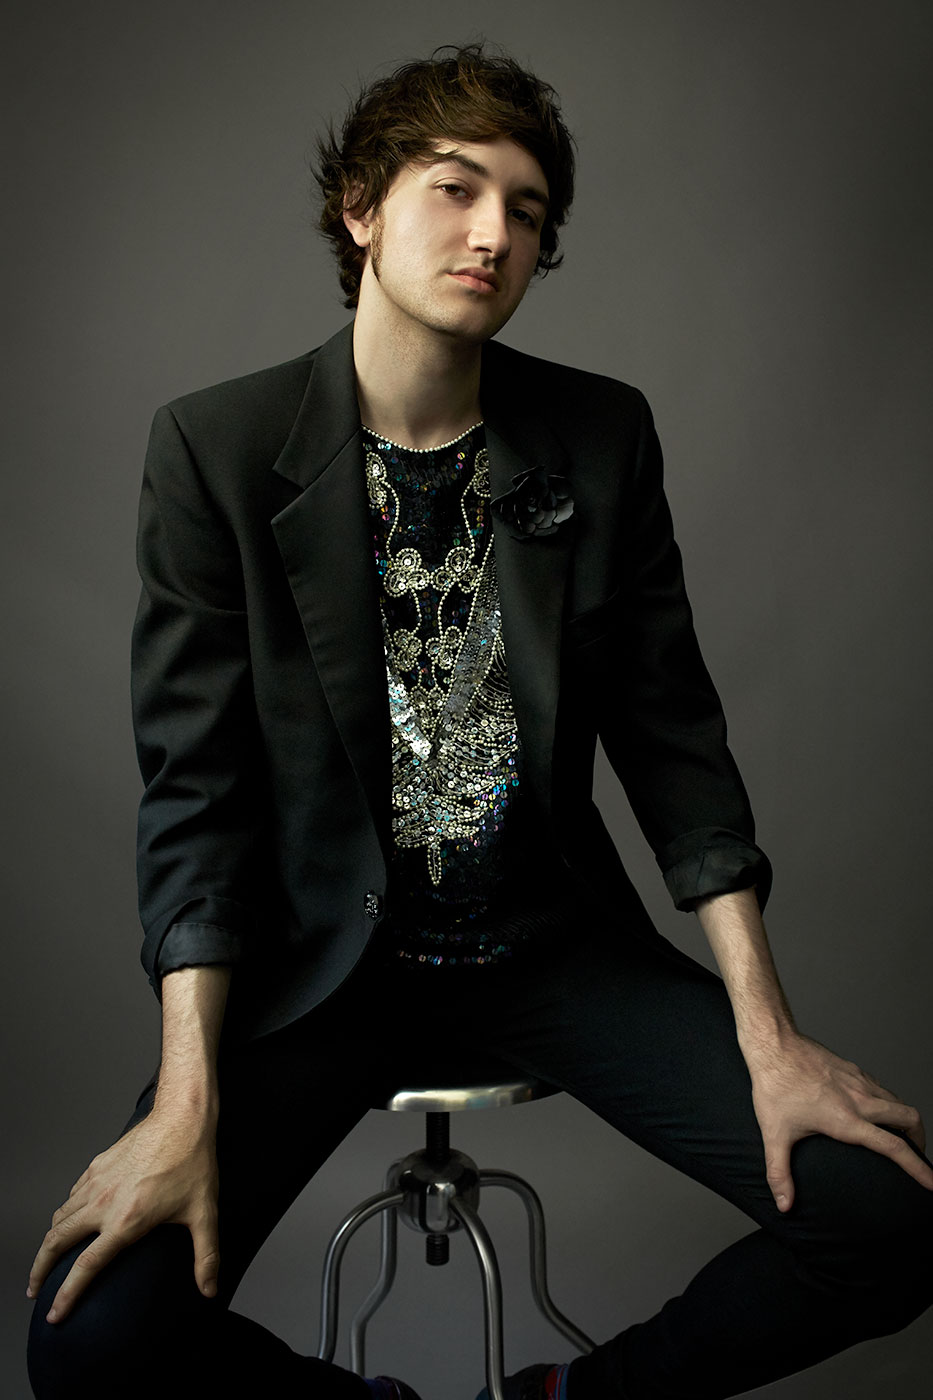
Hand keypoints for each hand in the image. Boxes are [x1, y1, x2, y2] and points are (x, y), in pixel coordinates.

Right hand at [27, 1104, 218, 1322]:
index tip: (53, 1315)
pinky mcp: (98, 1165)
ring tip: (46, 1259)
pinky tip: (70, 1218)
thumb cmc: (193, 1163)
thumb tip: (210, 1290)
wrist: (182, 1117)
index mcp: (125, 1222)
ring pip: (59, 1217)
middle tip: (34, 1290)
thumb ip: (206, 1256)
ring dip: (48, 1241)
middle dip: (39, 1270)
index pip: (85, 1267)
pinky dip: (64, 1211)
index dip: (66, 1295)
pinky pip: (72, 1194)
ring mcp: (97, 1182)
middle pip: (56, 1242)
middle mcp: (104, 1204)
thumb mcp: (204, 1214)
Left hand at [744, 1031, 932, 1211]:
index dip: (919, 1168)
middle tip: (916, 1156)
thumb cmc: (774, 1086)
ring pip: (898, 1101)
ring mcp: (858, 1081)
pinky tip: (874, 1110)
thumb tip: (784, 1205)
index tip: (932, 1183)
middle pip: (909, 1119)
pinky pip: (882, 1088)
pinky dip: (889, 1102)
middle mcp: (860, 1100)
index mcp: (847, 1120)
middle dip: (920, 1140)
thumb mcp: (774, 1133)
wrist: (774, 1045)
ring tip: (900, 1137)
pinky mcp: (853, 1068)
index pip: (894, 1148)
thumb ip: (780, 1172)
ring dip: (905, 1120)